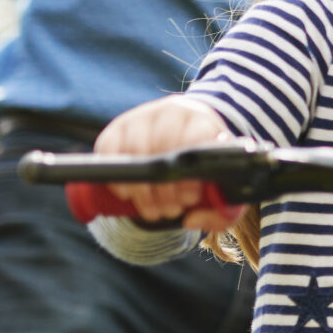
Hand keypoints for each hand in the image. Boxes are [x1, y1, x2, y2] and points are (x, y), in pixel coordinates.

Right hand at [97, 96, 244, 231]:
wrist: (186, 136)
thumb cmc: (206, 167)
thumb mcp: (223, 188)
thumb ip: (221, 211)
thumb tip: (191, 220)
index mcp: (203, 122)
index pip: (195, 140)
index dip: (190, 174)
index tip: (190, 199)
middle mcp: (173, 112)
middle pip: (161, 146)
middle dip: (164, 188)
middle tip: (170, 211)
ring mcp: (142, 116)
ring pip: (134, 151)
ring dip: (140, 188)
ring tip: (153, 210)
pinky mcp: (118, 126)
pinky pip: (108, 150)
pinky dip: (116, 177)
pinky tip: (128, 195)